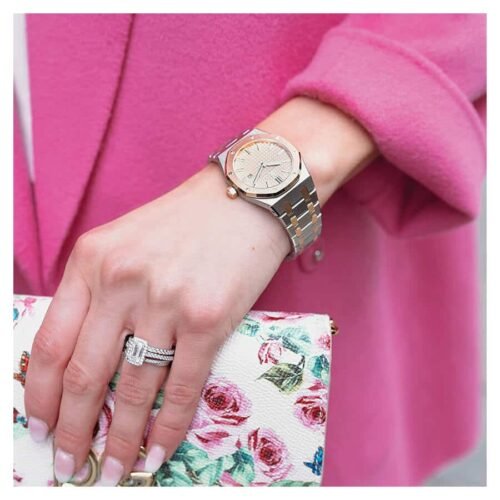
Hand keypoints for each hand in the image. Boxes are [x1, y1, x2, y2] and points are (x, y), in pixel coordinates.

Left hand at [24, 162, 290, 484]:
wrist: (246, 197)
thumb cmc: (188, 221)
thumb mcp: (127, 242)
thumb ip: (100, 289)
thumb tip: (90, 354)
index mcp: (92, 260)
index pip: (50, 341)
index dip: (41, 394)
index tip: (39, 427)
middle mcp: (122, 280)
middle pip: (85, 374)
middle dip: (73, 430)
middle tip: (67, 464)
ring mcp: (165, 300)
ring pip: (133, 387)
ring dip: (121, 438)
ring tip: (115, 469)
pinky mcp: (208, 318)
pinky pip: (182, 386)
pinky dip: (168, 425)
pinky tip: (158, 450)